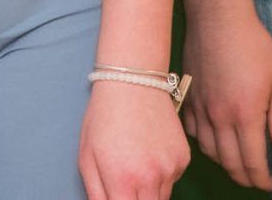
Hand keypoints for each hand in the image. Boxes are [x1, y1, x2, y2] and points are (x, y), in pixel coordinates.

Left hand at [78, 74, 188, 199]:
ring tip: (135, 164)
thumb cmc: (105, 117)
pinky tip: (150, 152)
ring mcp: (171, 169)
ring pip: (161, 198)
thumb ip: (96, 194)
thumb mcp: (87, 158)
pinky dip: (162, 175)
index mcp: (123, 181)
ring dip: (149, 191)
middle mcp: (151, 179)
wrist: (134, 83)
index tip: (119, 196)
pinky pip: (172, 180)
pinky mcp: (183, 159)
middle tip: (126, 183)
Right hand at [183, 2, 271, 191]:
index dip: (262, 179)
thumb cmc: (253, 45)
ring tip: (238, 163)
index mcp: (245, 115)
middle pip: (230, 163)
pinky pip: (193, 132)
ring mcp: (200, 109)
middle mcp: (219, 118)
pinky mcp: (187, 97)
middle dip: (245, 178)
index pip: (253, 162)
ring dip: (225, 164)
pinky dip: (205, 144)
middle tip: (256, 180)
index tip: (270, 185)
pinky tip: (214, 140)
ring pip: (209, 151)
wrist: (217, 18)